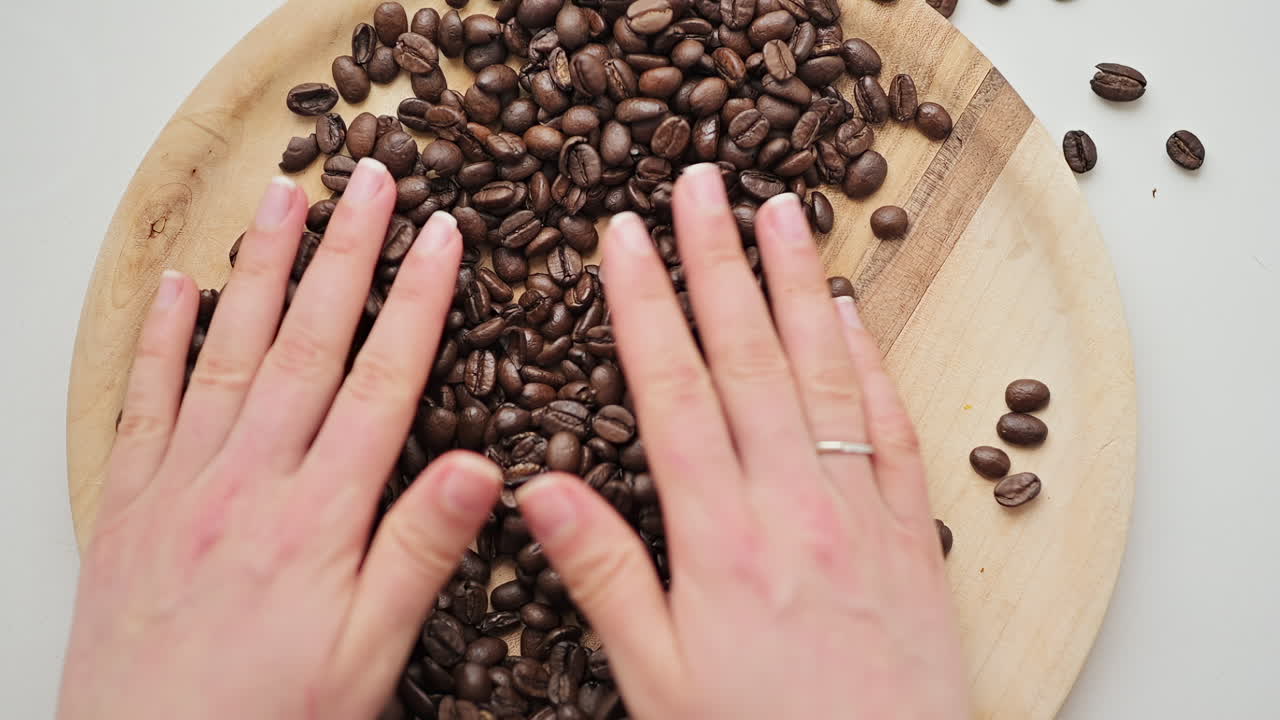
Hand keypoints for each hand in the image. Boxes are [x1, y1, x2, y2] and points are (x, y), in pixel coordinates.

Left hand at [59, 159, 501, 719]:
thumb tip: (482, 469)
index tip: (442, 236)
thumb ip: (420, 552)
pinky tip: (178, 286)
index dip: (418, 302)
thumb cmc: (265, 717)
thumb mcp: (368, 654)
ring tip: (284, 199)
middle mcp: (250, 479)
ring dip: (262, 269)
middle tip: (372, 179)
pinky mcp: (128, 502)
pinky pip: (143, 400)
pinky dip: (159, 337)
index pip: (383, 382)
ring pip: (230, 351)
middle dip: (347, 253)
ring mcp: (183, 483)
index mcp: (320, 514)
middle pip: (310, 343)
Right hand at [515, 164, 969, 718]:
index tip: (623, 239)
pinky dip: (869, 363)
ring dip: (797, 286)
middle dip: (718, 262)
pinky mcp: (913, 531)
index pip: (671, 393)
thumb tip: (538, 490)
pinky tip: (849, 316)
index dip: (643, 307)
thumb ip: (603, 576)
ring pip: (823, 374)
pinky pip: (893, 428)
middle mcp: (792, 505)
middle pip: (747, 358)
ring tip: (782, 211)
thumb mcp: (656, 678)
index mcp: (719, 538)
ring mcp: (860, 510)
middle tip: (702, 184)